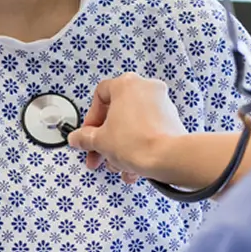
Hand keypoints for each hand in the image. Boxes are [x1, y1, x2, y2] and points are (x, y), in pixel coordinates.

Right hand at [68, 73, 186, 183]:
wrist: (167, 158)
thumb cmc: (138, 143)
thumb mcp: (100, 141)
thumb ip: (84, 138)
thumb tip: (78, 138)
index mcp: (127, 84)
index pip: (100, 95)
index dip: (90, 118)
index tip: (88, 134)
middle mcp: (146, 88)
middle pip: (117, 113)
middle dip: (105, 138)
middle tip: (98, 153)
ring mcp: (162, 103)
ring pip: (133, 125)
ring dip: (121, 146)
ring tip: (117, 165)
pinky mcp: (172, 120)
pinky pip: (148, 131)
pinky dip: (138, 146)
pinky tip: (132, 167)